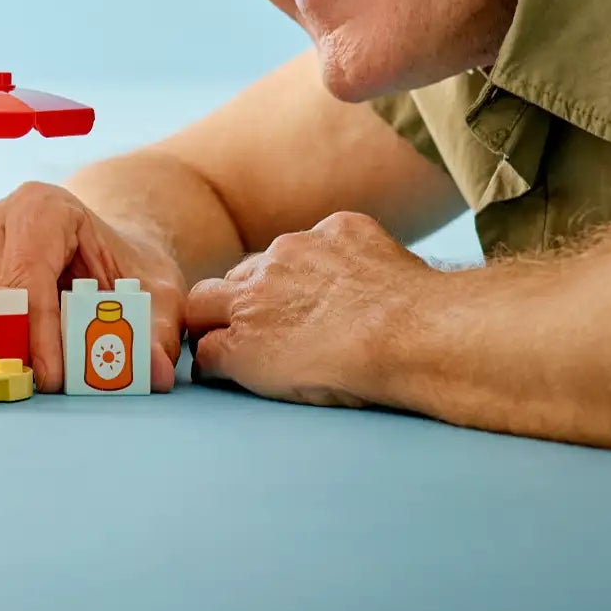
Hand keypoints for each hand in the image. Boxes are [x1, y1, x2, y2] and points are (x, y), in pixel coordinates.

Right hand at [0, 182, 184, 392]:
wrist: (103, 254)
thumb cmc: (127, 268)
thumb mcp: (156, 292)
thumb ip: (156, 329)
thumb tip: (153, 372)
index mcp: (43, 208)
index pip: (29, 274)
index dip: (38, 330)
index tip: (53, 378)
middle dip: (14, 341)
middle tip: (43, 381)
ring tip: (33, 373)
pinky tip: (19, 358)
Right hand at [185, 211, 430, 407]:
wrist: (415, 335)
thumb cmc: (349, 371)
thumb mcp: (268, 382)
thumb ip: (225, 360)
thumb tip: (207, 355)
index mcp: (241, 311)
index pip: (195, 309)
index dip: (205, 326)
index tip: (220, 340)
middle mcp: (262, 271)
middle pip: (230, 278)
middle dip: (239, 300)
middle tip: (272, 326)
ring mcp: (304, 244)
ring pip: (277, 257)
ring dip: (287, 277)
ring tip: (325, 307)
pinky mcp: (344, 229)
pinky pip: (327, 238)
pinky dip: (335, 258)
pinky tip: (360, 283)